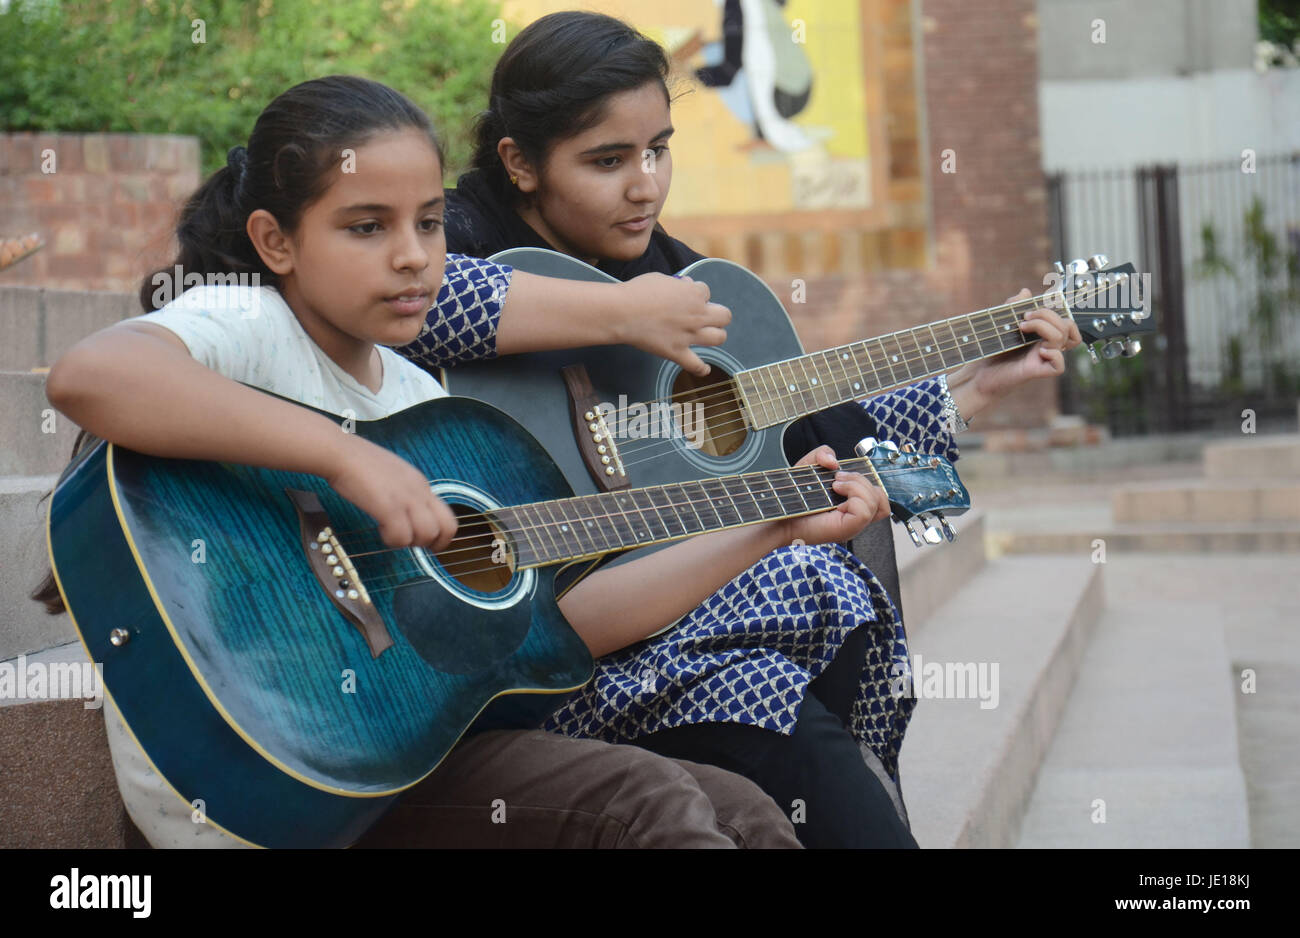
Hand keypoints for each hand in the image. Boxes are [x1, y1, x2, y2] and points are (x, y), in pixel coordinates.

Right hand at [324, 435, 457, 550]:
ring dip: (410, 542)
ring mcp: (406, 498)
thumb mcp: (392, 474)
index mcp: (421, 483)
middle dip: (432, 543)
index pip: (447, 516)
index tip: (424, 542)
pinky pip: (402, 536)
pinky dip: (392, 540)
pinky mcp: (389, 506)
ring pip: (427, 535)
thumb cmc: (358, 463)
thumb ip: (403, 491)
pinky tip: (380, 530)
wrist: (340, 452)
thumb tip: (405, 512)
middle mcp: (420, 490)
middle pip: (447, 528)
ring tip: (391, 534)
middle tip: (411, 543)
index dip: (439, 534)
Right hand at [612, 273, 729, 375]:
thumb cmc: (638, 292)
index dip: (697, 293)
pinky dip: (702, 368)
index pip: (706, 292)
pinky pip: (696, 365)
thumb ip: (677, 284)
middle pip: (724, 315)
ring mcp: (689, 335)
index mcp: (694, 294)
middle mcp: (697, 315)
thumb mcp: (661, 278)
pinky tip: (704, 368)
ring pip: (719, 338)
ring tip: (707, 335)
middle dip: (717, 314)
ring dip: (716, 335)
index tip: (687, 297)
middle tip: (706, 316)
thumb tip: (685, 285)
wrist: (623, 312)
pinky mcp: (677, 352)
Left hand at [777, 445, 889, 546]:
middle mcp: (856, 518)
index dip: (867, 482)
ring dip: (858, 486)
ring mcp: (853, 525)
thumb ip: (823, 454)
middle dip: (861, 480)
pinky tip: (836, 493)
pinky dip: (854, 495)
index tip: (839, 478)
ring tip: (835, 486)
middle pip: (882, 498)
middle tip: (836, 481)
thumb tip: (834, 462)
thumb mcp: (809, 466)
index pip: (880, 498)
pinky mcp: (846, 529)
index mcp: (853, 506)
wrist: (778, 513)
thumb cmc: (793, 496)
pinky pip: (865, 510)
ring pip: (878, 502)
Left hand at [947, 288, 1083, 412]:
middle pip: (1067, 326)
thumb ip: (1013, 306)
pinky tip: (1039, 351)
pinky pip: (1059, 366)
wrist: (978, 371)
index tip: (1032, 309)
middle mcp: (1047, 345)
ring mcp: (1044, 358)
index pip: (1066, 321)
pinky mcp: (1038, 371)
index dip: (1057, 311)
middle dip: (1047, 314)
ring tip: (1022, 328)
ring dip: (1045, 327)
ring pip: (1064, 339)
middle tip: (1025, 317)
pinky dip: (1053, 354)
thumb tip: (1026, 292)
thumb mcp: (1002, 322)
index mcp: (1044, 334)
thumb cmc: (992, 349)